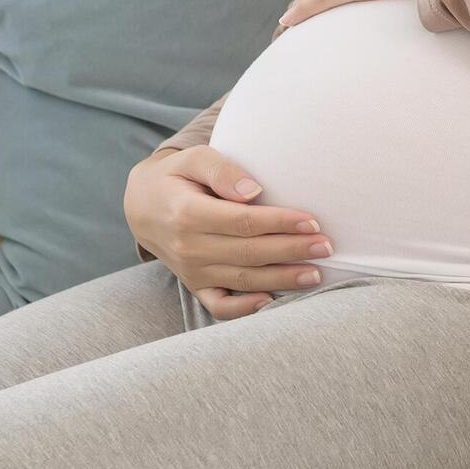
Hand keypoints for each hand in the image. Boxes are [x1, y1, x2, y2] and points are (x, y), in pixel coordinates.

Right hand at [123, 146, 335, 318]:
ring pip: (242, 280)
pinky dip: (246, 309)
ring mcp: (191, 271)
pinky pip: (220, 306)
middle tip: (327, 247)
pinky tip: (273, 301)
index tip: (312, 221)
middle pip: (249, 253)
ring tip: (315, 274)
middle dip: (292, 251)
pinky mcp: (194, 286)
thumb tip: (254, 190)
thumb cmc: (176, 176)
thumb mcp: (193, 159)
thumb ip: (222, 170)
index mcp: (188, 214)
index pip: (243, 222)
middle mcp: (189, 247)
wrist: (141, 205)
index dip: (280, 223)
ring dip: (282, 279)